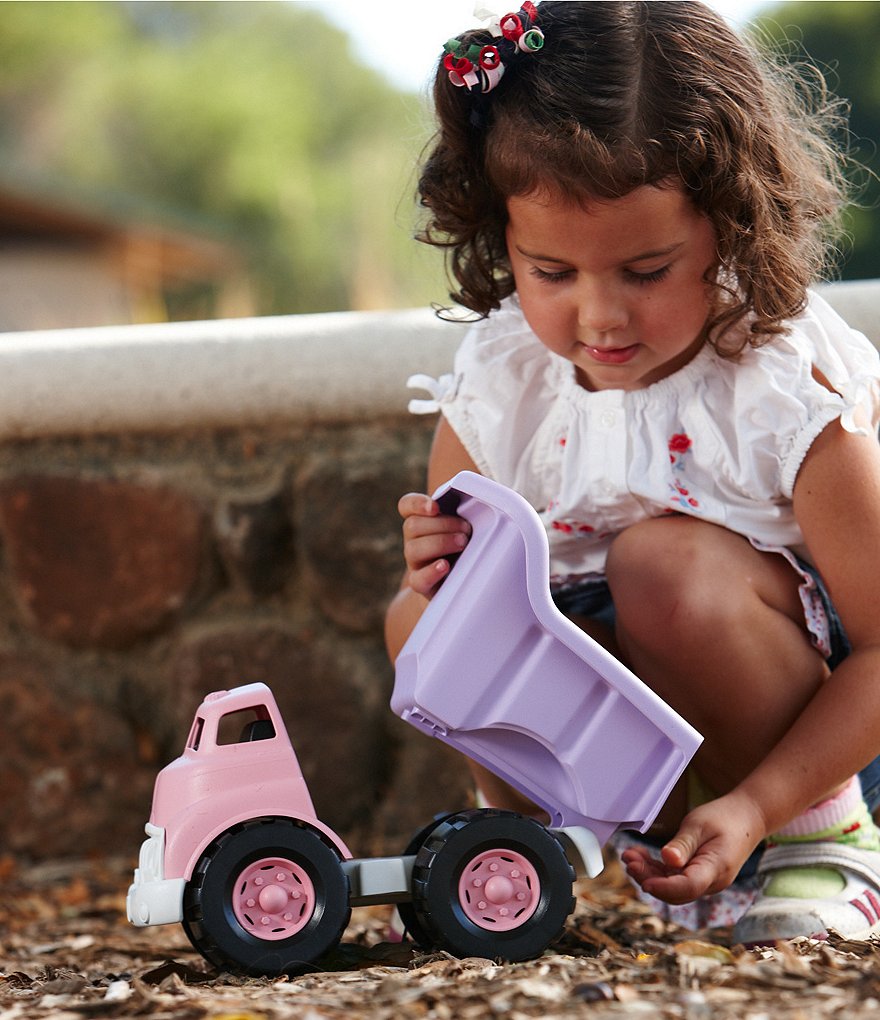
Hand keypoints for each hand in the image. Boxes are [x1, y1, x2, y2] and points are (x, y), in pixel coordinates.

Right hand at [398, 492, 470, 598]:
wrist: (465, 582)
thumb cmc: (469, 545)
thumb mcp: (468, 525)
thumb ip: (471, 509)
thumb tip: (489, 491)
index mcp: (422, 520)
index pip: (407, 505)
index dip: (417, 503)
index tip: (435, 507)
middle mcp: (413, 539)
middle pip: (412, 525)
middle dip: (443, 524)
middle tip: (467, 530)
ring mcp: (415, 562)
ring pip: (413, 549)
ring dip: (441, 543)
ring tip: (463, 544)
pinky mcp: (420, 583)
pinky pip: (417, 579)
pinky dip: (431, 571)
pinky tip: (445, 566)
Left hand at [619, 791, 766, 903]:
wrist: (747, 819)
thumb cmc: (724, 818)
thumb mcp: (700, 825)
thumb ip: (683, 844)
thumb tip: (667, 860)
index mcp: (716, 869)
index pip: (688, 886)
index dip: (664, 887)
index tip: (643, 880)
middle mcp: (712, 882)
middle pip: (676, 891)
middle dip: (649, 878)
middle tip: (628, 859)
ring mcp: (706, 881)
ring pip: (674, 887)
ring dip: (650, 874)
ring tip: (630, 856)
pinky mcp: (699, 876)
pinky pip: (677, 880)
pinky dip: (658, 871)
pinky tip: (643, 858)